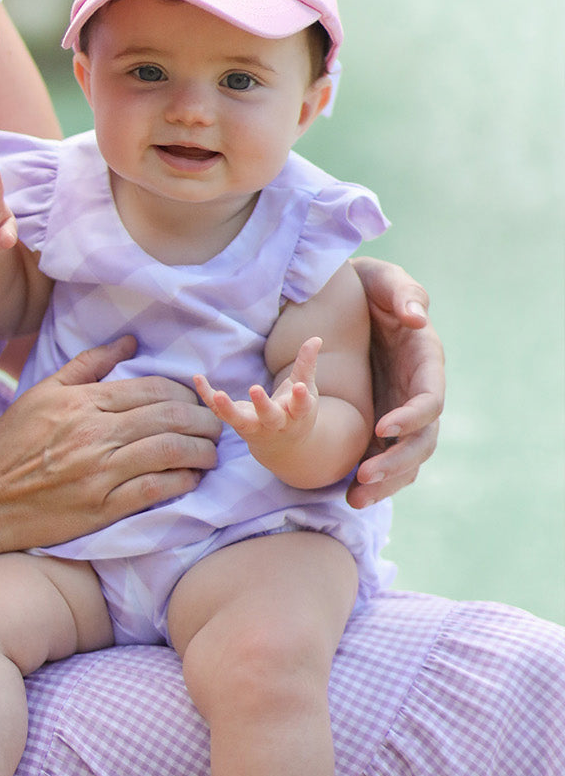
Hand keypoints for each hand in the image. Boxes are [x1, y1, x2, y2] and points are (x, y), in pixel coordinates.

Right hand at [0, 336, 219, 551]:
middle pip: (169, 418)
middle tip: (217, 423)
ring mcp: (100, 472)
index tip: (197, 398)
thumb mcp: (44, 391)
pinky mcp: (102, 507)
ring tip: (211, 451)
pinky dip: (182, 482)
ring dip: (201, 451)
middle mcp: (96, 433)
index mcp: (84, 402)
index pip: (152, 389)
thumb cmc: (12, 442)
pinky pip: (155, 489)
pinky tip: (192, 479)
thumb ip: (87, 364)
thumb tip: (128, 342)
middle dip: (204, 419)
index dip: (184, 392)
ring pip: (170, 452)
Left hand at [195, 337, 321, 456]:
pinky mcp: (237, 423)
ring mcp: (255, 426)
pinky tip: (198, 378)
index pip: (301, 407)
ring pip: (240, 421)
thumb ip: (307, 365)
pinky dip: (207, 396)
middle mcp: (276, 423)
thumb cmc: (295, 411)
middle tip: (254, 389)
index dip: (300, 398)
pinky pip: (219, 412)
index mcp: (297, 414)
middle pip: (269, 417)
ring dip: (229, 409)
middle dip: (263, 405)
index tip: (299, 387)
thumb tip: (317, 338)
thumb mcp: (305, 388)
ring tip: (218, 395)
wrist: (282, 445)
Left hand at [349, 256, 443, 508]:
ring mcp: (401, 409)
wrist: (345, 296)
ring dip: (385, 481)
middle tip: (363, 477)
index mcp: (426, 362)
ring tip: (353, 497)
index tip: (382, 428)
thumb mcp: (384, 279)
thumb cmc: (369, 285)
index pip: (429, 399)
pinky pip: (385, 457)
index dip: (411, 418)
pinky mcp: (382, 420)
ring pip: (406, 458)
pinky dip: (373, 479)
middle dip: (396, 462)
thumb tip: (418, 318)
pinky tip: (348, 492)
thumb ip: (404, 292)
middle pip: (422, 440)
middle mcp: (418, 392)